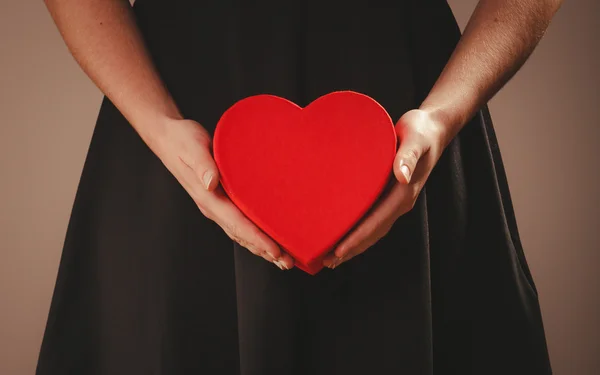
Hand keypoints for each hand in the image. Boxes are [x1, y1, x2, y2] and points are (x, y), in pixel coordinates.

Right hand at [149, 118, 294, 269]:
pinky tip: (267, 238)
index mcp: (208, 198)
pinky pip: (239, 222)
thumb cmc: (181, 139)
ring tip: (282, 258)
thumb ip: (202, 165)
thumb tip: (211, 182)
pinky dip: (254, 235)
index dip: (257, 239)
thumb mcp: (191, 147)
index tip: (275, 251)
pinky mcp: (219, 200)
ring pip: (241, 233)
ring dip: (261, 247)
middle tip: (288, 262)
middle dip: (264, 250)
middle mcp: (212, 206)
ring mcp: (215, 206)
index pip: (236, 224)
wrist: (168, 137)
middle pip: (241, 235)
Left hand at [322, 109, 449, 268]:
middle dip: (351, 249)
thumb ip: (408, 156)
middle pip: (374, 232)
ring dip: (354, 244)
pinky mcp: (390, 194)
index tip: (338, 251)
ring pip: (373, 229)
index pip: (377, 222)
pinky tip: (344, 232)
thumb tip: (401, 175)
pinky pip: (372, 218)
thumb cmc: (421, 130)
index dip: (357, 238)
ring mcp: (395, 200)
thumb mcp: (415, 139)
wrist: (433, 127)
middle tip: (327, 261)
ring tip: (332, 256)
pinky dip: (358, 230)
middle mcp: (400, 201)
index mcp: (404, 192)